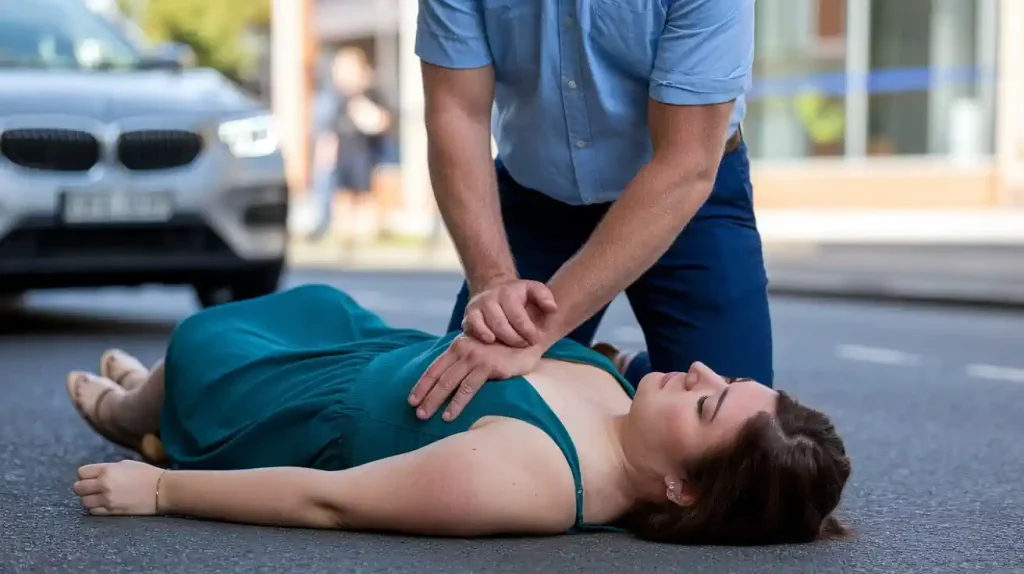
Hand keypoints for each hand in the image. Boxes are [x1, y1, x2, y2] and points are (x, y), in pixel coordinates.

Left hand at [73, 460, 164, 515]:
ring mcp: (107, 499)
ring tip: (99, 498)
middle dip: (84, 488)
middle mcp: (104, 484)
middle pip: (78, 488)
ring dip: (89, 500)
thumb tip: (96, 474)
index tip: (92, 478)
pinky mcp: (111, 511)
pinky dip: (96, 509)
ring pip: (83, 502)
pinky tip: (105, 505)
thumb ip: (108, 468)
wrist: (163, 490)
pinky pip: (93, 512)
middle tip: (92, 489)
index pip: (81, 472)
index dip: (86, 475)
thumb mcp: (127, 464)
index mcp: (107, 469)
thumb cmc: (147, 474)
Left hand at [408, 334, 543, 420]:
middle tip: (416, 414)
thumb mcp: (479, 349)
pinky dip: (456, 403)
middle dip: (425, 397)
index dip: (422, 384)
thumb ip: (464, 360)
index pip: (434, 367)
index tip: (411, 400)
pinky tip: (450, 415)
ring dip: (435, 401)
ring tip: (426, 416)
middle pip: (439, 377)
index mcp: (458, 346)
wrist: (528, 338)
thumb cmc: (502, 348)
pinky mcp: (489, 367)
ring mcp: (476, 358)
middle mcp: (464, 350)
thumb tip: (448, 381)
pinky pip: (468, 388)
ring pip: (449, 383)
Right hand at [463, 279, 557, 347]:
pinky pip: (471, 328)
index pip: (518, 316)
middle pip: (501, 325)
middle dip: (515, 339)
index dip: (528, 331)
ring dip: (500, 340)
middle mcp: (490, 299)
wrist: (493, 288)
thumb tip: (552, 308)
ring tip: (511, 347)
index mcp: (508, 293)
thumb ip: (545, 297)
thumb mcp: (533, 289)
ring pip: (486, 327)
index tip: (535, 340)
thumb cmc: (518, 294)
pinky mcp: (468, 316)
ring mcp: (477, 307)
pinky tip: (491, 342)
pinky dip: (480, 336)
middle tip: (525, 345)